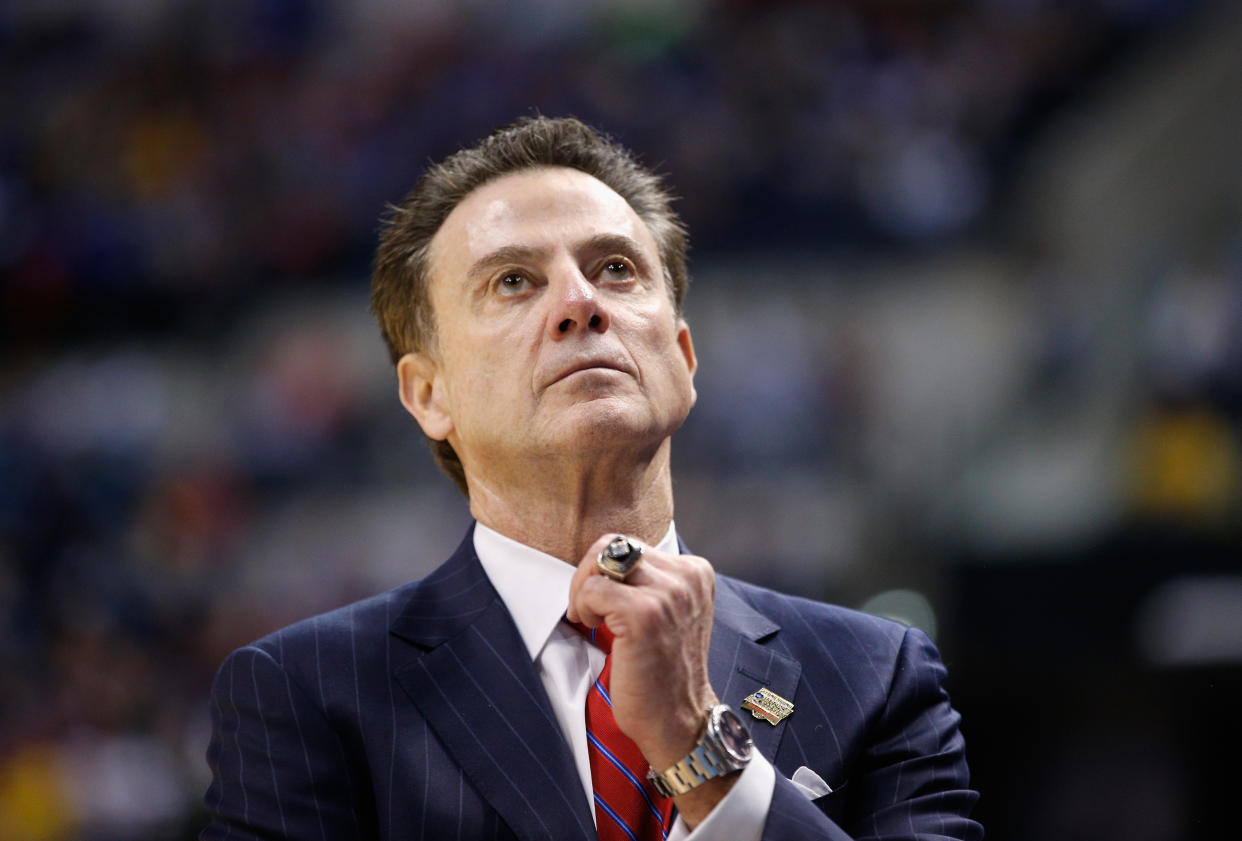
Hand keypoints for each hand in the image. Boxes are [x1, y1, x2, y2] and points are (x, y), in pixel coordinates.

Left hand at [566, 534, 718, 771]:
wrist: (680, 721)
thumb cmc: (665, 671)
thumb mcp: (669, 612)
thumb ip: (649, 580)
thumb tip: (602, 558)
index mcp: (695, 572)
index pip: (631, 544)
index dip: (606, 572)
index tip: (606, 603)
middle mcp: (687, 577)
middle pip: (613, 545)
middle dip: (588, 574)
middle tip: (588, 608)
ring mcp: (668, 594)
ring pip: (600, 562)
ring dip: (584, 592)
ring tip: (593, 620)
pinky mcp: (645, 614)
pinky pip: (593, 590)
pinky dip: (583, 608)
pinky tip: (595, 630)